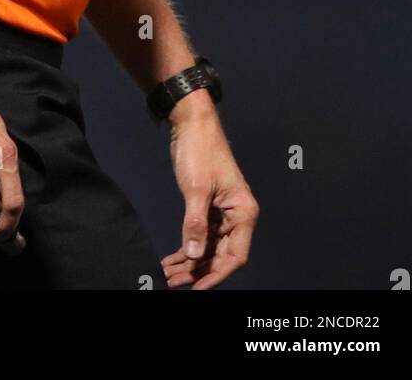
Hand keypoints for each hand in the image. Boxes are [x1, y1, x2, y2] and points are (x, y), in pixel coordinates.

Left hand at [160, 100, 258, 289]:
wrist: (191, 123)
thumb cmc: (200, 150)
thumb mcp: (196, 188)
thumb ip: (196, 223)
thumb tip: (195, 254)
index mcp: (243, 212)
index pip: (235, 256)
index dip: (217, 275)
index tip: (197, 288)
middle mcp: (236, 215)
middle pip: (220, 255)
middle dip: (198, 271)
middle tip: (173, 282)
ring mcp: (222, 212)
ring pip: (208, 247)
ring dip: (190, 262)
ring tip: (168, 274)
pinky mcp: (208, 207)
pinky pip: (201, 235)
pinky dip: (187, 247)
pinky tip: (172, 258)